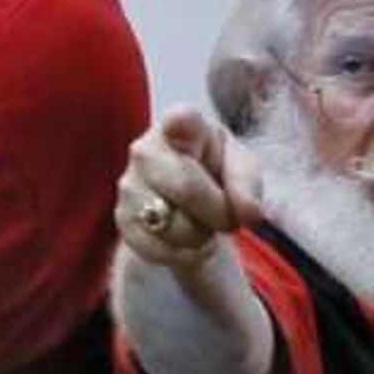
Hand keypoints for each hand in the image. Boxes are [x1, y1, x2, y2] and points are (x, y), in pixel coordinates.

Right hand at [118, 108, 267, 274]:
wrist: (189, 204)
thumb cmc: (216, 173)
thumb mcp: (241, 170)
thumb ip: (248, 185)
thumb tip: (250, 213)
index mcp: (181, 125)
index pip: (178, 119)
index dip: (179, 123)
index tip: (178, 126)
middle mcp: (146, 150)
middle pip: (186, 187)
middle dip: (217, 212)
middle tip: (228, 218)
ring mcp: (130, 185)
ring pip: (175, 225)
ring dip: (200, 235)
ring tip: (202, 223)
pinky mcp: (123, 220)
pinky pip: (160, 249)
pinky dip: (183, 253)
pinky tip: (186, 240)